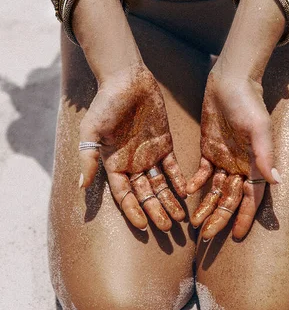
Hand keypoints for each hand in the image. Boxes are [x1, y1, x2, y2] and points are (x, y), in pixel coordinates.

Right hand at [79, 66, 186, 231]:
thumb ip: (88, 158)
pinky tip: (186, 194)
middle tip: (168, 229)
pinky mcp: (164, 144)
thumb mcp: (91, 131)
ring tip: (180, 219)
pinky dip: (179, 180)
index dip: (133, 211)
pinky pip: (173, 167)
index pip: (124, 195)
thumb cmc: (106, 104)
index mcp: (114, 164)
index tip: (143, 227)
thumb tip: (81, 186)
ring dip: (169, 201)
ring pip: (160, 185)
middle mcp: (132, 164)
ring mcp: (149, 155)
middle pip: (145, 195)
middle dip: (156, 212)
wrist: (127, 79)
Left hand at [187, 68, 280, 239]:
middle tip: (208, 236)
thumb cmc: (248, 103)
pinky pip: (202, 172)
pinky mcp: (208, 149)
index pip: (251, 197)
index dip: (244, 217)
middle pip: (230, 198)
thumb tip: (277, 182)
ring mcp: (224, 158)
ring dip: (207, 205)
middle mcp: (240, 165)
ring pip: (215, 189)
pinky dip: (195, 182)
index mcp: (255, 164)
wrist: (230, 81)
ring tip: (195, 223)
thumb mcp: (259, 128)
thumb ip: (265, 155)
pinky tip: (188, 192)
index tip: (236, 236)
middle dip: (220, 217)